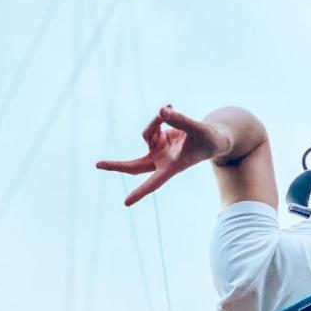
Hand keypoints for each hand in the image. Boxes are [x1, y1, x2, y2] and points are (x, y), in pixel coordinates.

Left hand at [97, 104, 230, 205]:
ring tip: (171, 109)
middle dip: (117, 165)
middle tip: (98, 165)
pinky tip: (171, 108)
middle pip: (134, 166)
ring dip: (157, 121)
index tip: (126, 202)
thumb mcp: (197, 128)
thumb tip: (161, 110)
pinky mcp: (159, 139)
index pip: (154, 182)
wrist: (212, 138)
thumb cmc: (208, 139)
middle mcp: (162, 161)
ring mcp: (158, 150)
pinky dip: (160, 117)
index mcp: (172, 167)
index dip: (141, 191)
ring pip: (147, 133)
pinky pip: (153, 124)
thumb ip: (180, 120)